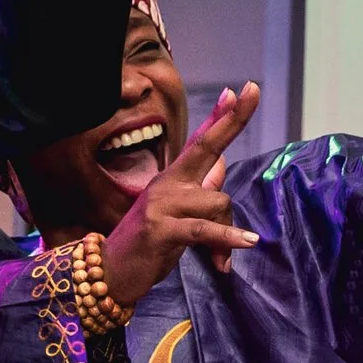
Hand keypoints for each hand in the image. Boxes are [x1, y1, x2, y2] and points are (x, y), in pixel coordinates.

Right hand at [102, 84, 261, 303]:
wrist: (109, 272)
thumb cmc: (148, 245)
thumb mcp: (176, 214)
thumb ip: (199, 188)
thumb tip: (223, 161)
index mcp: (172, 179)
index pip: (201, 142)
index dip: (221, 116)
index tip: (241, 89)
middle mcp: (167, 183)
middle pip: (206, 146)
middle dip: (231, 120)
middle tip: (253, 89)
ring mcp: (161, 204)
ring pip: (217, 202)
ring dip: (229, 235)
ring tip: (222, 260)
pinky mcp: (161, 229)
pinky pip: (204, 229)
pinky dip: (227, 238)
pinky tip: (246, 243)